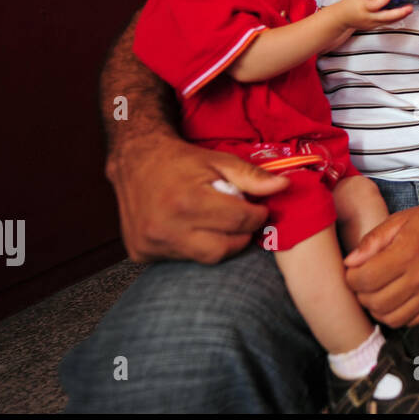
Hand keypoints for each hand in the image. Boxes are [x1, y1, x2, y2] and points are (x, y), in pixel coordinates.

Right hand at [109, 134, 289, 263]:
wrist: (135, 161)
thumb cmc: (181, 160)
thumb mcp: (219, 161)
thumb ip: (252, 177)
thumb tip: (283, 186)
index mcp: (187, 201)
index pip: (240, 221)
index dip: (257, 215)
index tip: (259, 209)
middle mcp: (166, 227)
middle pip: (224, 248)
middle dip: (240, 234)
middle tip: (241, 219)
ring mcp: (151, 243)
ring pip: (204, 257)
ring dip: (218, 242)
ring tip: (216, 221)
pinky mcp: (141, 253)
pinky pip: (181, 259)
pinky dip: (194, 246)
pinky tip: (191, 228)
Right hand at [330, 0, 412, 31]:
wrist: (342, 18)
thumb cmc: (349, 5)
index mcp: (363, 7)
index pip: (375, 5)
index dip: (384, 0)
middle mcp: (368, 17)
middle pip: (385, 17)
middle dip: (399, 13)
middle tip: (409, 7)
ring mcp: (372, 24)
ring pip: (389, 22)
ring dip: (401, 16)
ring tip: (409, 9)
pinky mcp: (374, 27)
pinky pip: (387, 23)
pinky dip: (396, 18)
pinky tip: (402, 13)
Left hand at [343, 199, 418, 326]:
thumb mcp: (397, 221)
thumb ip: (371, 242)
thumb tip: (349, 263)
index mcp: (409, 252)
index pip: (367, 279)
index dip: (352, 278)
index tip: (352, 272)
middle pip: (377, 302)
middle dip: (361, 295)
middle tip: (362, 283)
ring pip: (392, 318)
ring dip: (377, 309)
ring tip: (376, 293)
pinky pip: (410, 322)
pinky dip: (396, 315)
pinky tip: (394, 299)